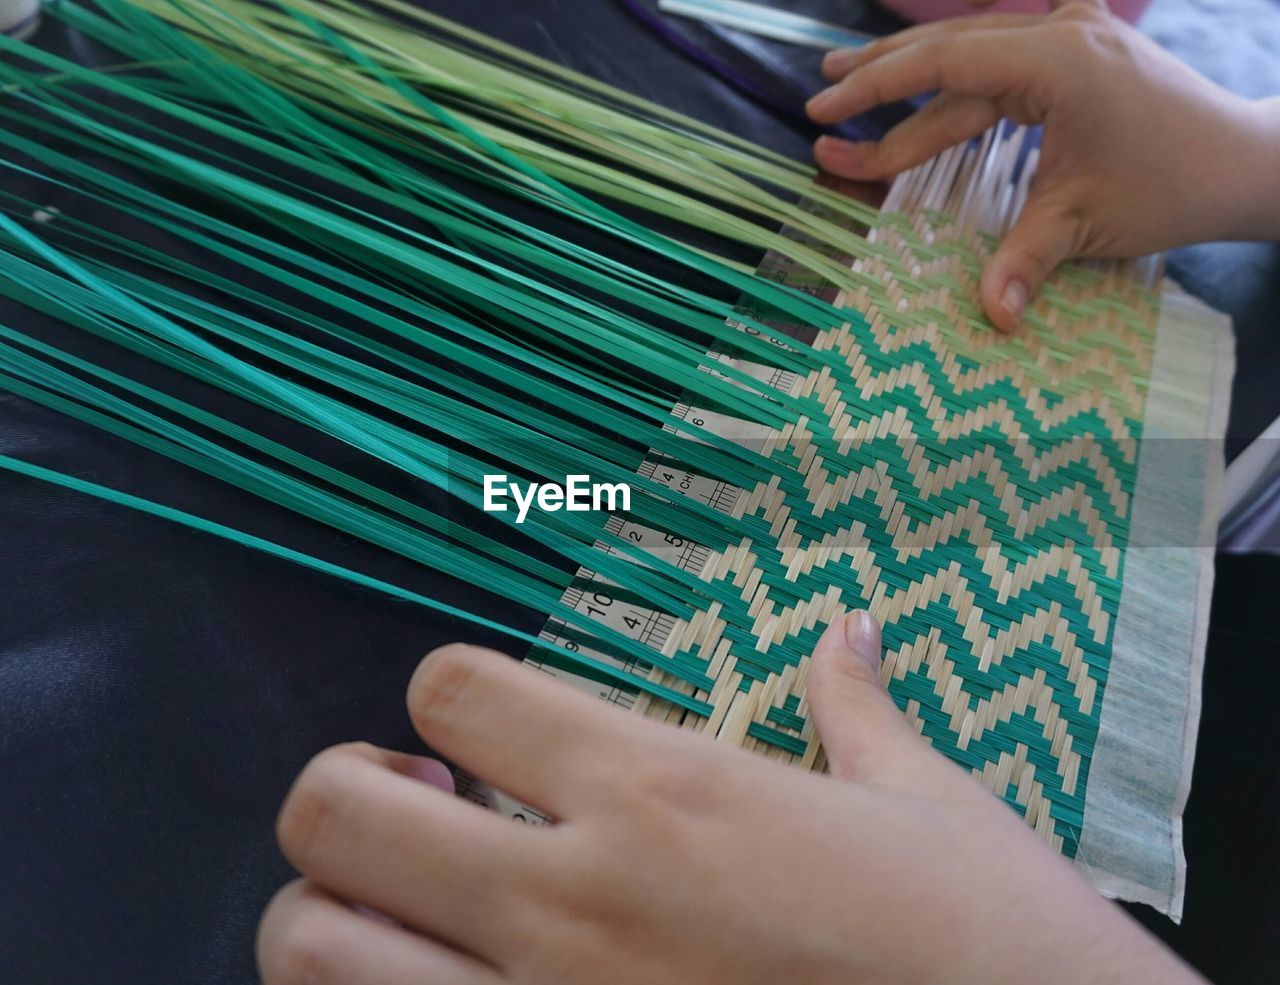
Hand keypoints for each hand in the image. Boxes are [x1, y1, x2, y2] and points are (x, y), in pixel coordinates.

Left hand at [257, 612, 1202, 984]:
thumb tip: (852, 629)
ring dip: (337, 923)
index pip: (452, 686)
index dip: (448, 696)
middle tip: (419, 819)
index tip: (482, 737)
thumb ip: (856, 711)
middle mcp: (573, 897)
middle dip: (346, 800)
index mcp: (662, 788)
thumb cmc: (991, 946)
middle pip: (329, 809)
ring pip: (312, 953)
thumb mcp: (931, 809)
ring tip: (411, 922)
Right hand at [808, 0, 1279, 331]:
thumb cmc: (1169, 186)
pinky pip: (998, 53)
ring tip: (849, 76)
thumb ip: (1024, 261)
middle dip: (879, 77)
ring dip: (909, 68)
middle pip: (948, 49)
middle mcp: (1061, 31)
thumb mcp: (1085, 222)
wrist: (1241, 160)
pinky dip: (952, 72)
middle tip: (821, 98)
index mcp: (1058, 61)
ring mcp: (1072, 31)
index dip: (875, 91)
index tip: (824, 115)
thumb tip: (989, 319)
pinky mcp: (1078, 46)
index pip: (943, 66)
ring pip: (970, 46)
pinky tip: (923, 75)